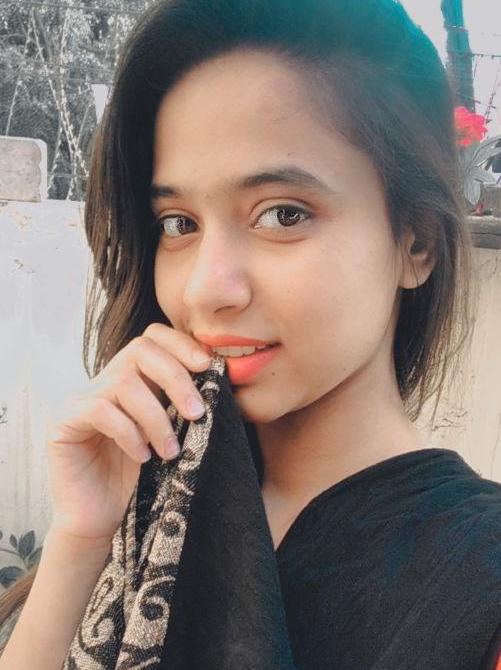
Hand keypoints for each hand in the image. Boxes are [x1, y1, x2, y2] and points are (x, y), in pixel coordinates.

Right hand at [45, 323, 211, 543]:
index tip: (208, 367)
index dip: (181, 344)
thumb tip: (225, 378)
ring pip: (124, 383)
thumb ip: (187, 405)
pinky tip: (142, 457)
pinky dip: (128, 433)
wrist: (105, 522)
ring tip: (171, 451)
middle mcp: (106, 381)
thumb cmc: (145, 479)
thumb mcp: (174, 435)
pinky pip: (99, 410)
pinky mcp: (63, 422)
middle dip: (176, 378)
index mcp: (134, 378)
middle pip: (140, 349)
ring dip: (156, 418)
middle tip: (197, 413)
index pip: (153, 337)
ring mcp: (82, 399)